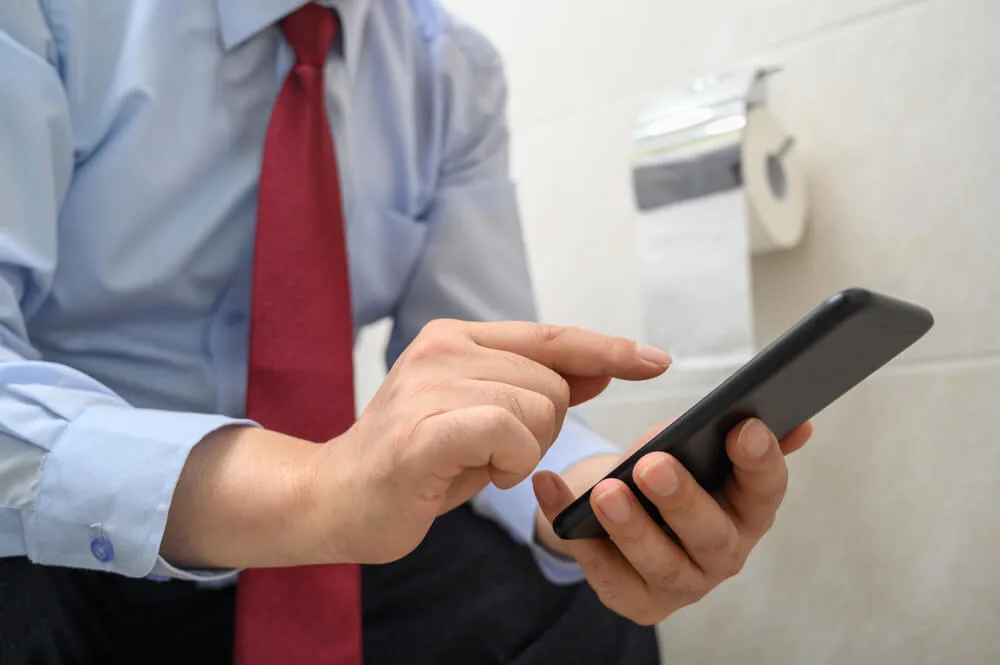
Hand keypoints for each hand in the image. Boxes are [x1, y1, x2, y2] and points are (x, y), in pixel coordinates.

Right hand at [312, 319, 670, 564]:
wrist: (334, 498)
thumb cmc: (417, 462)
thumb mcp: (485, 417)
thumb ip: (535, 387)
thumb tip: (601, 370)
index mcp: (456, 337)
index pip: (551, 336)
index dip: (608, 349)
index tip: (655, 361)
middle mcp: (443, 347)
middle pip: (555, 383)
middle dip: (545, 430)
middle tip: (495, 454)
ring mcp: (431, 384)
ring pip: (540, 408)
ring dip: (524, 452)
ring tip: (477, 464)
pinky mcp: (425, 428)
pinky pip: (510, 432)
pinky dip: (511, 462)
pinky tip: (480, 473)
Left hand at [532, 418, 812, 624]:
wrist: (624, 511)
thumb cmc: (672, 473)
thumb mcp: (701, 447)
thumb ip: (740, 435)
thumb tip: (797, 422)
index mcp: (747, 510)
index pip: (766, 490)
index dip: (759, 462)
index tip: (742, 428)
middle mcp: (722, 554)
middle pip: (711, 535)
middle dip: (683, 500)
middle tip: (653, 464)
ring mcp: (680, 584)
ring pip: (659, 564)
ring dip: (631, 528)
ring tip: (603, 492)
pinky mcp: (634, 600)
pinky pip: (601, 569)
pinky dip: (570, 529)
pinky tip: (549, 488)